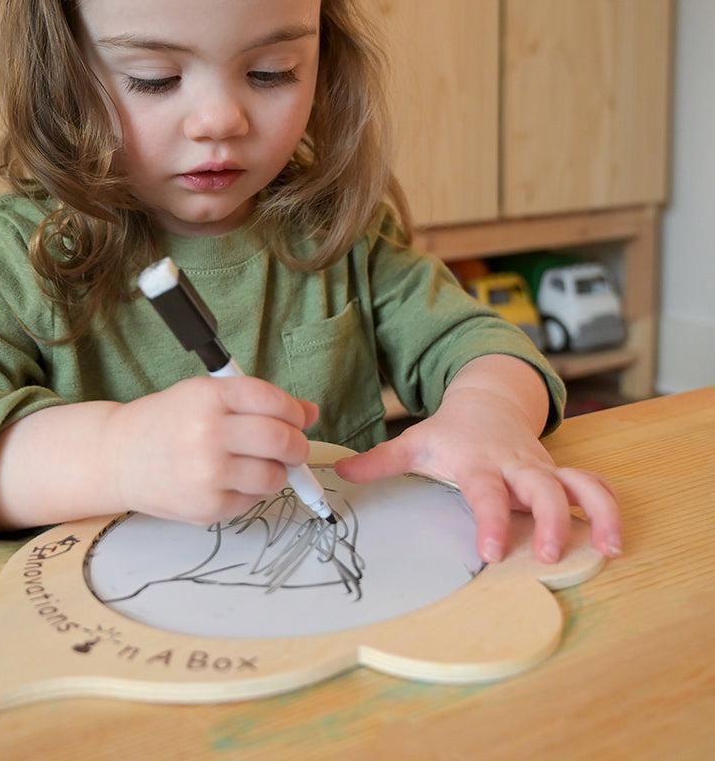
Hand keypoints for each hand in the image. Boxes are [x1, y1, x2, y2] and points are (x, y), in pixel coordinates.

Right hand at [104, 376, 318, 525]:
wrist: (117, 457)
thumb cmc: (165, 421)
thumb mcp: (204, 394)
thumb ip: (256, 399)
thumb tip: (310, 412)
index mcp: (209, 397)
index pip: (274, 401)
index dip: (294, 411)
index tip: (296, 418)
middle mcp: (208, 433)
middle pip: (282, 440)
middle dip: (297, 445)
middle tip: (292, 447)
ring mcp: (207, 474)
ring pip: (274, 476)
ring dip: (277, 471)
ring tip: (258, 463)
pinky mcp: (206, 507)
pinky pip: (253, 500)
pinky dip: (252, 491)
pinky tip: (231, 479)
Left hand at [334, 357, 622, 563]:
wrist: (488, 399)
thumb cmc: (450, 430)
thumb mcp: (413, 442)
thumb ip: (379, 461)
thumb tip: (339, 473)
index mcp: (477, 460)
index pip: (484, 491)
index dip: (489, 519)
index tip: (489, 550)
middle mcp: (514, 465)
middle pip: (540, 488)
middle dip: (550, 520)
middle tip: (549, 553)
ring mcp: (541, 468)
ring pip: (578, 484)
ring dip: (596, 513)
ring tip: (609, 548)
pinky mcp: (560, 473)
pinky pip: (592, 486)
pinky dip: (609, 508)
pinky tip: (615, 540)